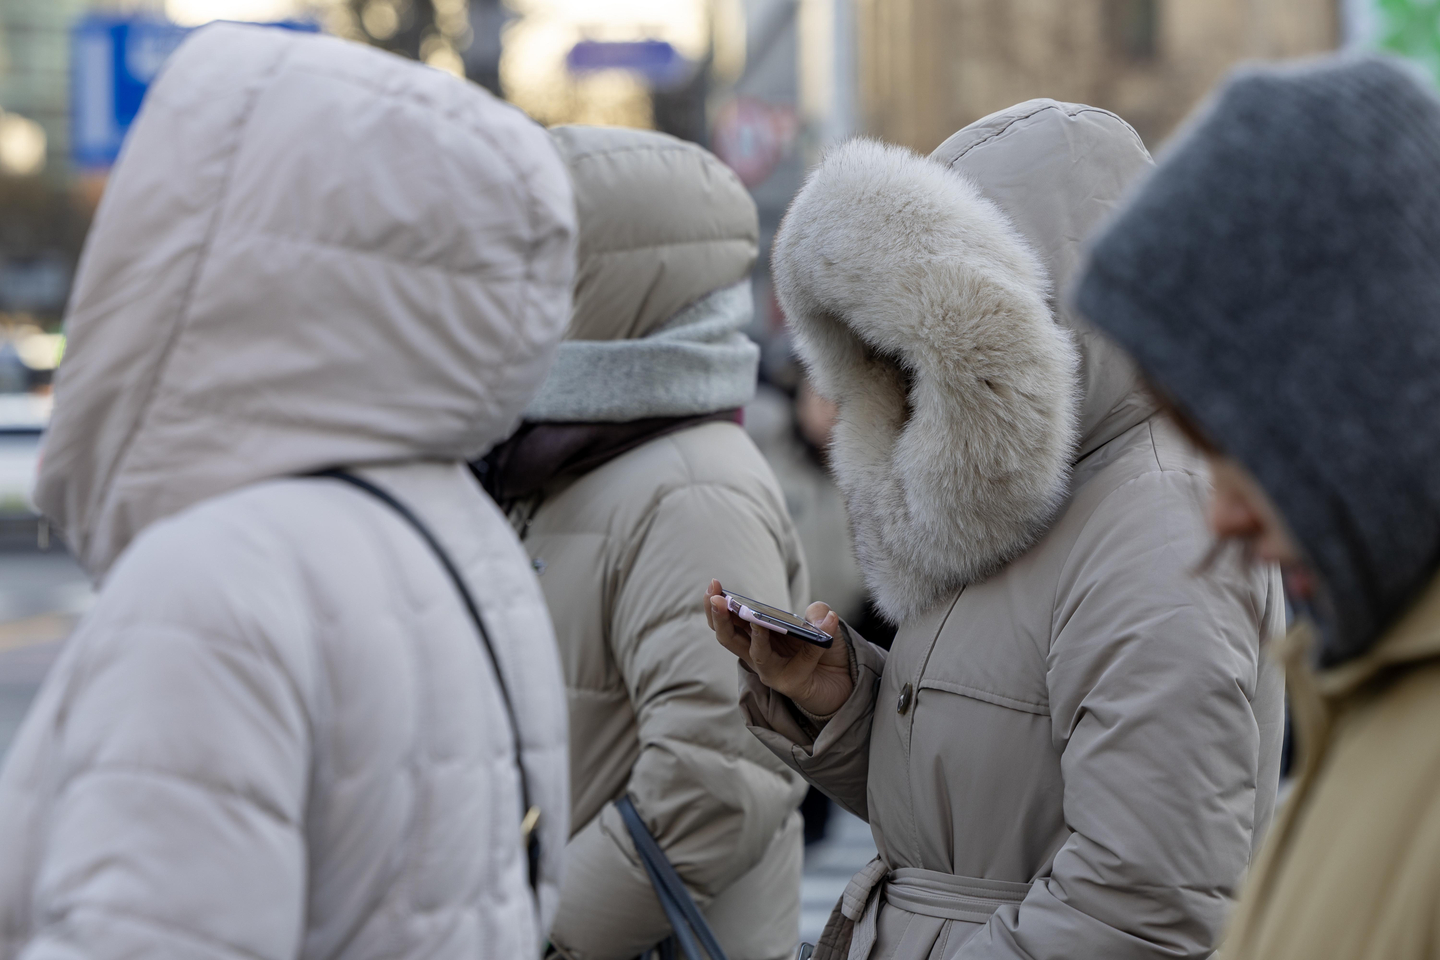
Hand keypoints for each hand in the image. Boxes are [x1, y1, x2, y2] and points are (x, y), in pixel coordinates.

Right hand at [704, 579, 852, 716]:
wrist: (842, 680)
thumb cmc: (824, 650)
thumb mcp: (820, 622)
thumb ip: (817, 613)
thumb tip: (823, 615)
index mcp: (756, 634)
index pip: (730, 619)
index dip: (719, 604)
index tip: (713, 585)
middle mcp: (758, 653)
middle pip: (728, 637)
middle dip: (720, 617)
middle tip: (716, 598)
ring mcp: (771, 670)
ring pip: (755, 653)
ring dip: (755, 632)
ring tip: (753, 614)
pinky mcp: (791, 683)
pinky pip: (800, 662)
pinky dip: (812, 648)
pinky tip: (825, 629)